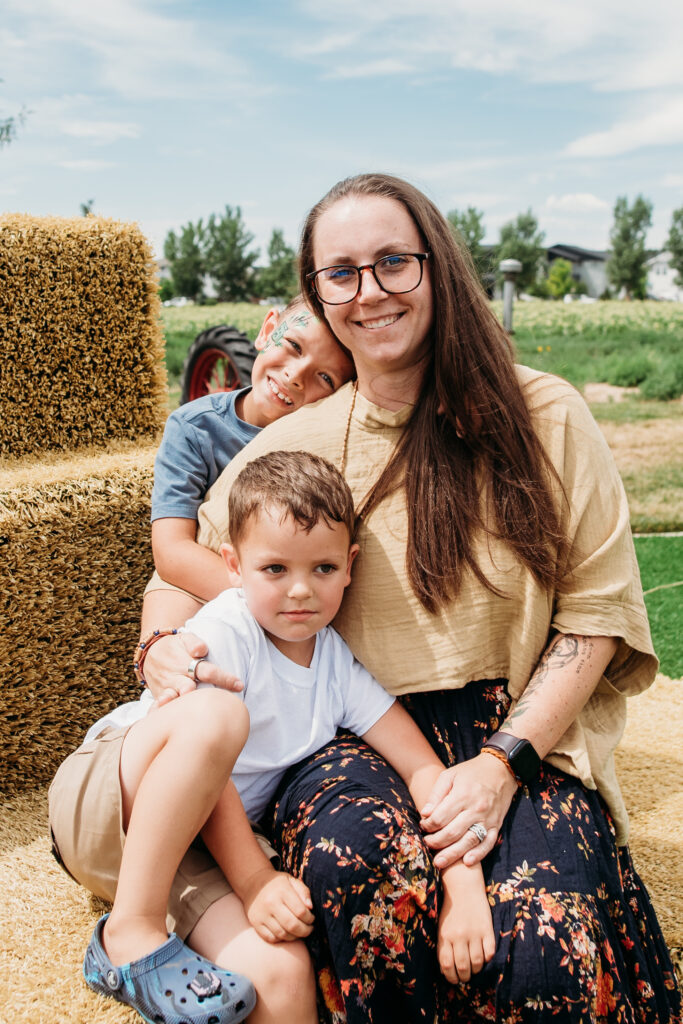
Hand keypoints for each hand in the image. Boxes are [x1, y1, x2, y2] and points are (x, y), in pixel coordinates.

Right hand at [143, 631, 242, 704]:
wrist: (149, 654)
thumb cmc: (174, 648)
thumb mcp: (183, 638)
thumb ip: (194, 642)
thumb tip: (202, 650)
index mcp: (184, 662)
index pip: (207, 671)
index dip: (224, 678)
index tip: (239, 685)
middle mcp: (175, 678)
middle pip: (190, 689)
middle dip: (200, 697)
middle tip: (217, 702)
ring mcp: (166, 689)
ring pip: (175, 701)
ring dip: (183, 706)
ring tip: (195, 714)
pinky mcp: (159, 698)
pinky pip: (161, 709)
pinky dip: (165, 714)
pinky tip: (172, 721)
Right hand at [241, 868, 314, 943]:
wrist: (253, 883)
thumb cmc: (278, 884)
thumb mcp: (292, 881)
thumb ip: (304, 892)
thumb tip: (310, 908)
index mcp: (282, 890)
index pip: (301, 911)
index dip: (310, 918)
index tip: (312, 918)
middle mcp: (270, 903)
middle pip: (292, 925)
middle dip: (305, 931)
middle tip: (309, 929)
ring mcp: (261, 914)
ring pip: (282, 934)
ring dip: (295, 936)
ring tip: (299, 931)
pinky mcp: (255, 923)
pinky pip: (271, 938)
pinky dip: (281, 939)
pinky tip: (286, 933)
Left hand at [420, 754, 517, 867]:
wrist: (501, 770)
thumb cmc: (471, 772)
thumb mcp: (450, 775)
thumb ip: (436, 794)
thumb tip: (424, 814)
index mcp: (462, 794)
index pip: (440, 817)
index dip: (428, 825)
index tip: (423, 826)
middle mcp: (476, 809)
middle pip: (452, 832)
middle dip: (436, 842)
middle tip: (427, 844)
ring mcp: (488, 819)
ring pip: (469, 841)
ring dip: (453, 854)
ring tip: (439, 862)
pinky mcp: (497, 825)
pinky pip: (488, 844)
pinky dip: (479, 854)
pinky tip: (467, 862)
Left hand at [438, 865, 495, 983]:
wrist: (464, 887)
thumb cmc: (451, 909)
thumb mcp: (442, 927)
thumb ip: (444, 946)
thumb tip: (447, 969)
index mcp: (445, 935)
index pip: (446, 964)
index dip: (450, 976)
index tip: (453, 979)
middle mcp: (459, 936)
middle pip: (463, 967)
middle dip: (464, 977)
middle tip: (465, 977)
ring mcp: (474, 933)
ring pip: (477, 962)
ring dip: (476, 970)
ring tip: (474, 969)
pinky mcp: (487, 929)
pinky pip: (490, 952)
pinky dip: (487, 958)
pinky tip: (484, 956)